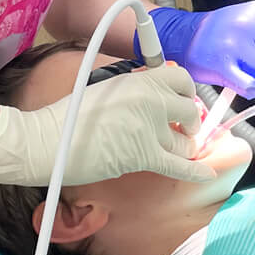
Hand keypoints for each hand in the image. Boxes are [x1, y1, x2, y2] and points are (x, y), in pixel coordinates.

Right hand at [0, 63, 214, 186]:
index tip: (181, 100)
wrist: (48, 140)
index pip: (181, 78)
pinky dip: (195, 172)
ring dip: (184, 146)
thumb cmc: (70, 114)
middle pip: (190, 110)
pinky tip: (206, 176)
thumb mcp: (105, 87)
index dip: (185, 91)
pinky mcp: (144, 156)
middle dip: (189, 121)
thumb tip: (156, 92)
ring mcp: (151, 128)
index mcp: (140, 79)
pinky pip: (180, 166)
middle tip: (180, 128)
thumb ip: (134, 87)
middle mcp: (151, 100)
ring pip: (186, 141)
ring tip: (175, 148)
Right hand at [141, 2, 254, 98]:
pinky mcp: (223, 66)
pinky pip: (252, 86)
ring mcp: (235, 45)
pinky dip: (250, 89)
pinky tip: (241, 83)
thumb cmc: (217, 30)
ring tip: (242, 70)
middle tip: (251, 62)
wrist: (183, 37)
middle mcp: (248, 25)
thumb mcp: (245, 16)